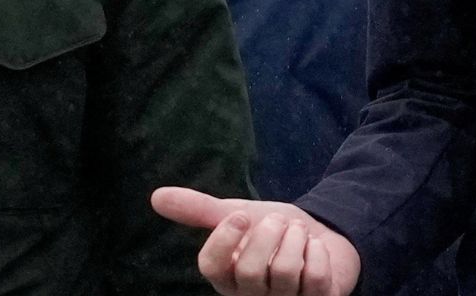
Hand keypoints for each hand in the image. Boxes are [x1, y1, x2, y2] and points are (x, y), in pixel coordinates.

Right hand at [152, 186, 361, 295]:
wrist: (319, 234)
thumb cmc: (272, 231)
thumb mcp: (236, 214)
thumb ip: (200, 210)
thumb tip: (156, 196)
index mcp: (226, 276)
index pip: (211, 267)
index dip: (225, 238)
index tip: (242, 215)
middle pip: (249, 271)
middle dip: (269, 234)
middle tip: (278, 221)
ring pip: (285, 272)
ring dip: (296, 239)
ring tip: (298, 232)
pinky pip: (316, 279)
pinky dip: (318, 252)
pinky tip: (315, 248)